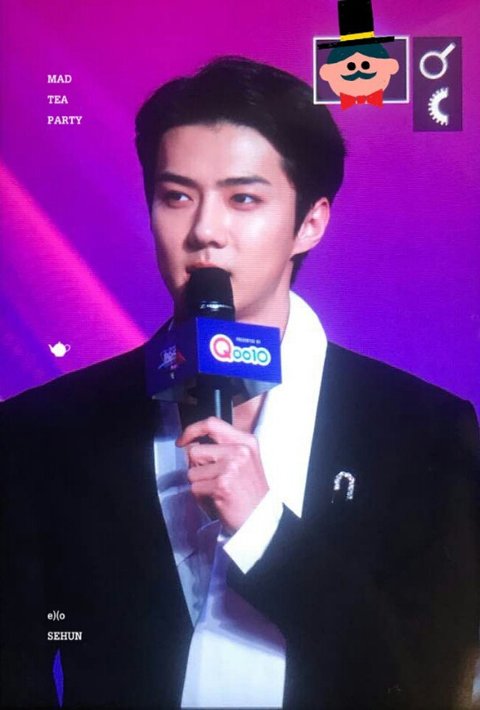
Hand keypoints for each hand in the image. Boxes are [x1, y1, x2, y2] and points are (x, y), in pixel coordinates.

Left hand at [176, 416, 268, 532]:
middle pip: (195, 451)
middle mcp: (240, 451)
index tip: (182, 440)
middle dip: (196, 468)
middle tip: (213, 479)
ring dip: (200, 484)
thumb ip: (223, 447)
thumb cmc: (249, 492)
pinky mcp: (221, 484)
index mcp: (246, 441)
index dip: (191, 430)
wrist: (261, 519)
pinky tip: (217, 500)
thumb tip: (192, 443)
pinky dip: (201, 497)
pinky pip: (195, 488)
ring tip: (217, 491)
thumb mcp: (244, 460)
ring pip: (192, 472)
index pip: (211, 423)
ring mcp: (231, 467)